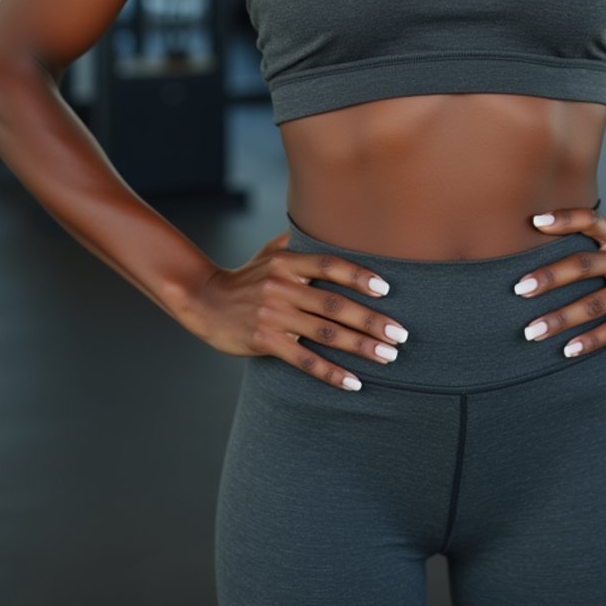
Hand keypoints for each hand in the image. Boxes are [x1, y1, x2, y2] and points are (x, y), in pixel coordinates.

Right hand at [183, 230, 411, 390]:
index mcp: (287, 262)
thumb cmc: (246, 276)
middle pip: (334, 304)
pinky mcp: (265, 341)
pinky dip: (331, 372)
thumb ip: (300, 240)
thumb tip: (332, 223)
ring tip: (388, 356)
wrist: (204, 301)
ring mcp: (273, 315)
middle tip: (400, 334)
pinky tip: (354, 382)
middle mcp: (282, 286)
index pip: (329, 265)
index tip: (387, 289)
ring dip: (360, 347)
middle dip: (371, 320)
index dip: (358, 276)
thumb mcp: (269, 251)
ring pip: (325, 333)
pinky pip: (304, 360)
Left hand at [515, 205, 605, 356]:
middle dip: (549, 278)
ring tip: (532, 331)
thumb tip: (536, 250)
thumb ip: (590, 246)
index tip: (535, 222)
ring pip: (594, 303)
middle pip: (584, 265)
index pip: (591, 220)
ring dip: (560, 319)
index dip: (564, 219)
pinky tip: (566, 350)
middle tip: (519, 289)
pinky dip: (589, 341)